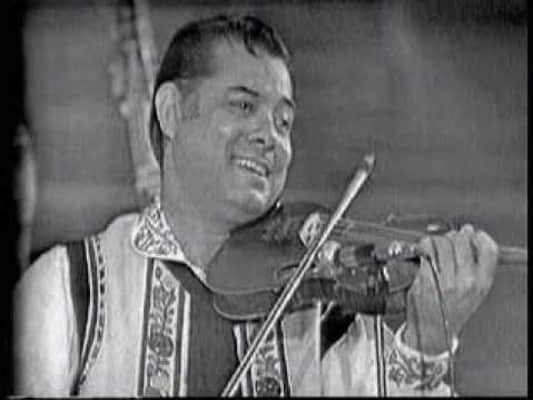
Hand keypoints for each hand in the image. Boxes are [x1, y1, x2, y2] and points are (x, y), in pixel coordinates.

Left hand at [403, 224, 498, 353]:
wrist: (432, 329)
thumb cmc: (450, 310)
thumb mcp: (474, 291)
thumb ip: (475, 266)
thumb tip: (468, 237)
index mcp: (481, 283)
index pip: (488, 248)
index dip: (477, 237)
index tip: (469, 234)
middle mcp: (466, 281)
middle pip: (461, 241)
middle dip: (451, 237)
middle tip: (446, 241)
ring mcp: (445, 280)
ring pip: (441, 243)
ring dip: (433, 241)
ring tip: (430, 246)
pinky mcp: (425, 279)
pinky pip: (425, 253)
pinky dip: (421, 249)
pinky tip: (421, 253)